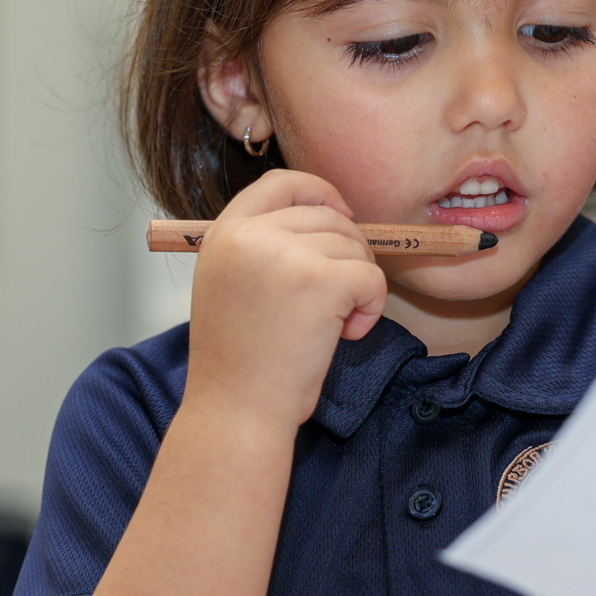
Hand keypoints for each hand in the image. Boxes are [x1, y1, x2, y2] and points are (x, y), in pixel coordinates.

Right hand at [187, 169, 386, 430]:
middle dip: (347, 253)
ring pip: (354, 246)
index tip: (342, 215)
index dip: (319, 193)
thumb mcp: (231, 286)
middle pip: (327, 216)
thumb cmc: (239, 363)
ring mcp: (285, 254)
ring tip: (330, 327)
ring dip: (357, 287)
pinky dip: (371, 307)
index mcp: (224, 234)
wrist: (236, 411)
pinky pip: (371, 276)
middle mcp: (249, 235)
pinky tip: (345, 335)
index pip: (281, 184)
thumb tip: (332, 219)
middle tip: (337, 302)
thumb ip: (263, 248)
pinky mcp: (321, 280)